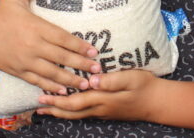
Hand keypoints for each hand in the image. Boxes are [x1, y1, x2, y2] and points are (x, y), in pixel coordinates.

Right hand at [0, 0, 100, 94]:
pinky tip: (63, 92)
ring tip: (86, 85)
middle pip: (61, 57)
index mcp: (34, 27)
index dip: (79, 45)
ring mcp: (25, 61)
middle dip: (81, 65)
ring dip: (70, 80)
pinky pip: (38, 81)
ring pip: (52, 73)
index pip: (62, 38)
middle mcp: (32, 46)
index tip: (94, 50)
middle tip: (98, 70)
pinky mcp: (19, 71)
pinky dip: (51, 88)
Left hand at [36, 69, 159, 120]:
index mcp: (103, 98)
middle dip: (53, 108)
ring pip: (76, 114)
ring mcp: (102, 111)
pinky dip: (70, 110)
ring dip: (60, 111)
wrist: (157, 102)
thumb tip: (92, 80)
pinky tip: (66, 106)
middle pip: (71, 111)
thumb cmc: (145, 86)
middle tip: (37, 105)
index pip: (75, 102)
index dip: (57, 100)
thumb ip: (111, 80)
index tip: (42, 97)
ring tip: (45, 108)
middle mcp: (99, 108)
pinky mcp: (105, 110)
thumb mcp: (131, 78)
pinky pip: (83, 113)